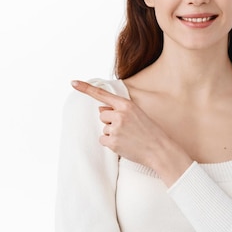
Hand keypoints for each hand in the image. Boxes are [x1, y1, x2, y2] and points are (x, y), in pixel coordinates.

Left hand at [71, 80, 192, 184]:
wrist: (159, 149)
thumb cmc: (149, 131)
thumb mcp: (137, 114)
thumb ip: (119, 109)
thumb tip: (100, 110)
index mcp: (126, 104)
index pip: (102, 94)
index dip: (85, 88)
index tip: (72, 82)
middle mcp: (119, 114)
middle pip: (102, 115)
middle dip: (111, 121)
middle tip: (127, 128)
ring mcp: (115, 128)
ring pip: (103, 128)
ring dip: (112, 133)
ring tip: (128, 137)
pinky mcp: (112, 142)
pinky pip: (102, 140)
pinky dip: (110, 143)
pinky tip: (123, 144)